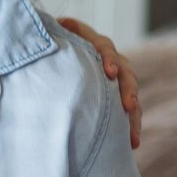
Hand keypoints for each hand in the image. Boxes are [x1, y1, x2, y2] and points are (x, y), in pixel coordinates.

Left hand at [59, 17, 140, 149]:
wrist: (53, 51)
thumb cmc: (47, 44)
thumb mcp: (48, 37)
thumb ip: (48, 36)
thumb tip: (43, 33)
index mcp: (91, 41)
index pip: (104, 47)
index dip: (109, 59)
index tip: (110, 73)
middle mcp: (108, 57)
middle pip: (125, 72)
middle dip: (128, 90)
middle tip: (129, 107)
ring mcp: (115, 75)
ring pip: (130, 93)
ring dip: (133, 115)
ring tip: (132, 137)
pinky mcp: (115, 92)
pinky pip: (127, 108)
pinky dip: (129, 124)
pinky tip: (131, 143)